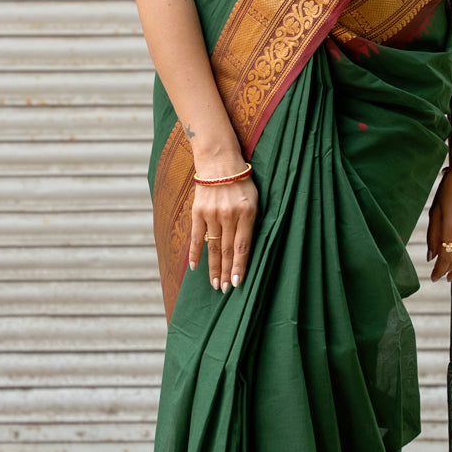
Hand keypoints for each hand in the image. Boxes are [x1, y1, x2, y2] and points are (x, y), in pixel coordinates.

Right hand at [189, 175, 257, 292]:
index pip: (242, 246)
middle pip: (227, 250)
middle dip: (226, 272)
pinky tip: (195, 268)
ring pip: (212, 247)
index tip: (237, 283)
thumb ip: (251, 223)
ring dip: (213, 268)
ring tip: (215, 284)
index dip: (239, 266)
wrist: (219, 162)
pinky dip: (195, 253)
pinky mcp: (198, 212)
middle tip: (225, 290)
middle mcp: (228, 215)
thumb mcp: (255, 200)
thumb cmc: (242, 182)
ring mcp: (212, 214)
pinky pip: (197, 237)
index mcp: (246, 213)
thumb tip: (247, 250)